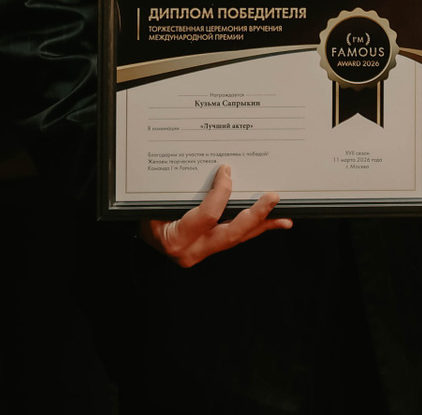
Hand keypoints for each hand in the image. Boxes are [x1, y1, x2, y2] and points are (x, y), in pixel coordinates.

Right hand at [137, 163, 292, 267]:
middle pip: (231, 234)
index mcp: (176, 238)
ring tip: (284, 218)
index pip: (207, 216)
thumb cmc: (141, 214)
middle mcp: (192, 251)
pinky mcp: (209, 249)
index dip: (220, 192)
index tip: (227, 171)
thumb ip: (176, 190)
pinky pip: (234, 238)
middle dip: (255, 216)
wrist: (136, 236)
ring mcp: (202, 252)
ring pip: (238, 238)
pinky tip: (272, 223)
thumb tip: (211, 169)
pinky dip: (253, 229)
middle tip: (272, 198)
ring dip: (262, 226)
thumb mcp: (151, 203)